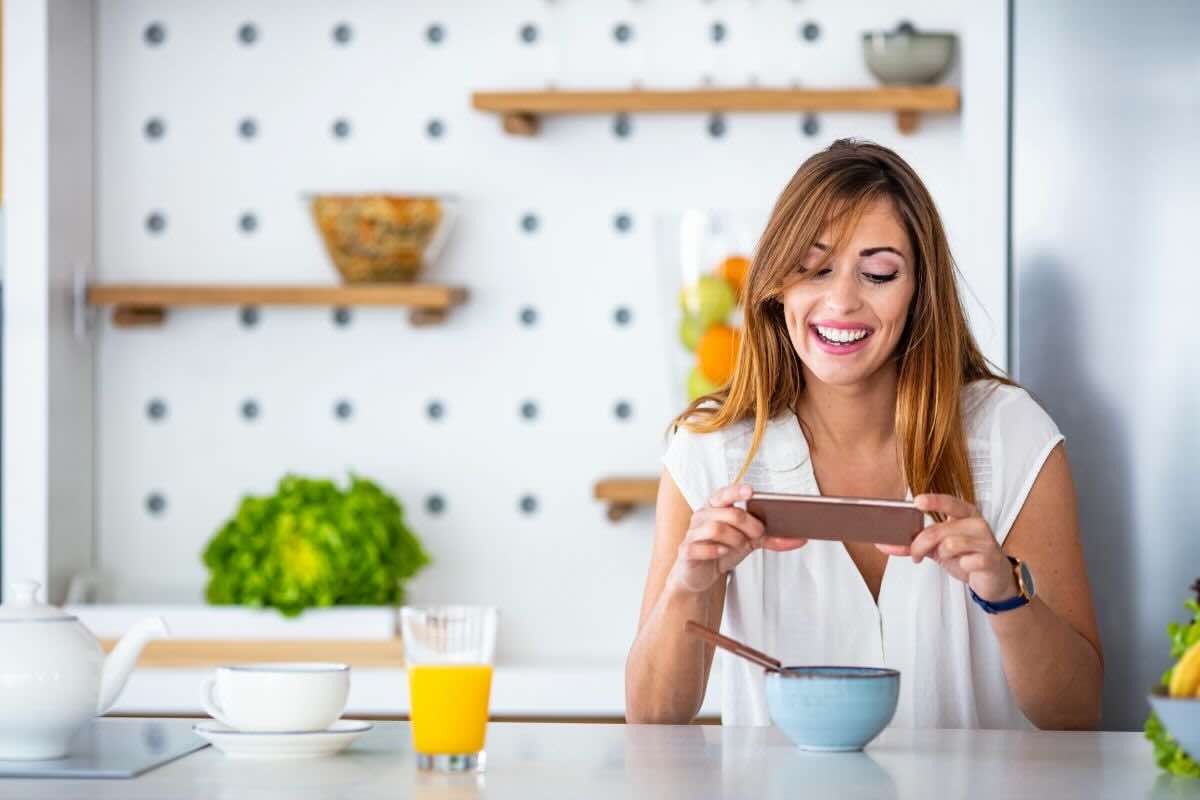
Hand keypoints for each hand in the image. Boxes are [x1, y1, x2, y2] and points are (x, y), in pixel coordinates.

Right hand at [669, 484, 807, 593]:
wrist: (700, 574)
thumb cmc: (723, 550)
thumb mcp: (749, 541)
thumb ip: (771, 538)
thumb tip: (801, 539)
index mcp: (715, 507)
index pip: (724, 493)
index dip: (737, 491)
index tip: (751, 492)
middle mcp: (702, 515)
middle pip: (727, 512)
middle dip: (747, 524)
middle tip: (758, 534)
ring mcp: (692, 533)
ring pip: (714, 528)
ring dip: (734, 539)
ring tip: (739, 546)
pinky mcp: (686, 551)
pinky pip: (698, 547)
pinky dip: (714, 550)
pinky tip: (722, 553)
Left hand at [875, 494, 1018, 602]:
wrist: (992, 579)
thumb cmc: (966, 557)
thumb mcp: (938, 549)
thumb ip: (914, 545)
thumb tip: (884, 545)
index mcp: (965, 514)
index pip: (949, 502)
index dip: (933, 501)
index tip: (916, 502)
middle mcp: (976, 523)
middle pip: (939, 530)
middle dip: (920, 544)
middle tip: (915, 554)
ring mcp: (985, 540)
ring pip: (950, 544)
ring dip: (942, 555)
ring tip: (947, 559)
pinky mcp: (990, 559)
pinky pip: (966, 561)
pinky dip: (961, 566)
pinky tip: (966, 566)